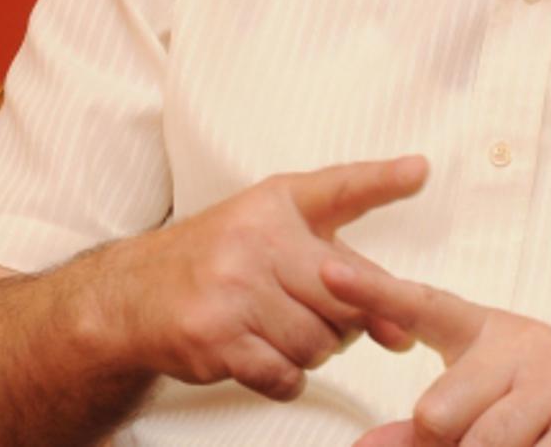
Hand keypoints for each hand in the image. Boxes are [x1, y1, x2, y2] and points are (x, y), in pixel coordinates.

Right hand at [86, 155, 427, 400]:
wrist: (130, 295)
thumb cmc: (220, 259)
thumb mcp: (275, 231)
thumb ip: (345, 264)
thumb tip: (403, 330)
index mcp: (277, 205)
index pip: (339, 188)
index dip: (383, 179)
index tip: (420, 170)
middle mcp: (257, 239)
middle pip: (346, 296)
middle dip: (346, 319)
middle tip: (320, 315)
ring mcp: (234, 288)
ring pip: (318, 342)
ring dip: (314, 351)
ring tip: (286, 332)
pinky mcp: (215, 338)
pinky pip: (283, 374)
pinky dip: (287, 378)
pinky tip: (269, 360)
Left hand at [320, 261, 550, 445]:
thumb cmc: (549, 407)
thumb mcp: (489, 401)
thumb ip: (427, 425)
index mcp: (492, 332)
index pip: (425, 305)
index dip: (373, 290)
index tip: (325, 270)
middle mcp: (524, 347)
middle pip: (439, 413)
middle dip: (449, 444)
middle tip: (483, 438)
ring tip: (524, 442)